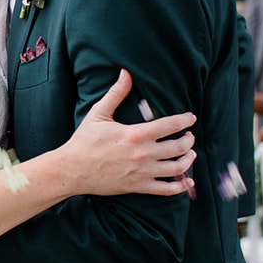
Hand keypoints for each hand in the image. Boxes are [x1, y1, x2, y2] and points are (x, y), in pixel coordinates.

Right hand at [61, 70, 196, 197]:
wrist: (72, 170)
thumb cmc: (84, 141)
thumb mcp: (99, 113)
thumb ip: (116, 93)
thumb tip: (125, 73)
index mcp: (135, 134)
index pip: (170, 125)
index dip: (184, 120)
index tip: (190, 118)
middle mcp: (143, 154)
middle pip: (178, 147)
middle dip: (189, 140)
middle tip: (190, 136)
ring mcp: (142, 172)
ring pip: (177, 169)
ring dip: (188, 160)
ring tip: (190, 154)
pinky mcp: (138, 187)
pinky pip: (166, 190)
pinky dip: (180, 187)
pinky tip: (186, 182)